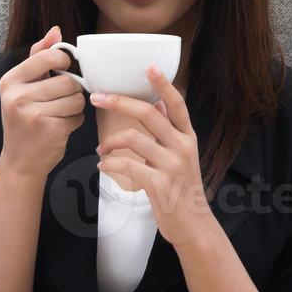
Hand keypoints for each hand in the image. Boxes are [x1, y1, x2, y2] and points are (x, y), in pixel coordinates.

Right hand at [0, 26, 85, 181]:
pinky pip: (78, 116)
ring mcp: (33, 114)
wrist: (20, 160)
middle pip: (67, 81)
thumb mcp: (22, 87)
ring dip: (75, 106)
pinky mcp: (50, 130)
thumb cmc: (24, 119)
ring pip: (76, 98)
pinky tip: (60, 126)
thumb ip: (38, 56)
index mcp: (10, 81)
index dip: (63, 61)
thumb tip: (56, 30)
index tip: (63, 69)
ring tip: (60, 113)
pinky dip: (74, 121)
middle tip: (61, 99)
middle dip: (71, 90)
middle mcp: (18, 96)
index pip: (47, 57)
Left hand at [92, 65, 216, 250]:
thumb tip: (156, 104)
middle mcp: (182, 147)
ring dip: (110, 142)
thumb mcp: (183, 155)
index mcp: (188, 137)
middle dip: (118, 102)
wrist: (194, 225)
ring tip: (101, 151)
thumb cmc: (183, 189)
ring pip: (133, 139)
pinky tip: (104, 167)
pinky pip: (127, 166)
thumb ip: (171, 131)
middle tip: (97, 97)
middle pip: (147, 113)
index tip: (148, 66)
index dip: (163, 83)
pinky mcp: (159, 184)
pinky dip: (110, 165)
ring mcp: (171, 166)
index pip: (177, 103)